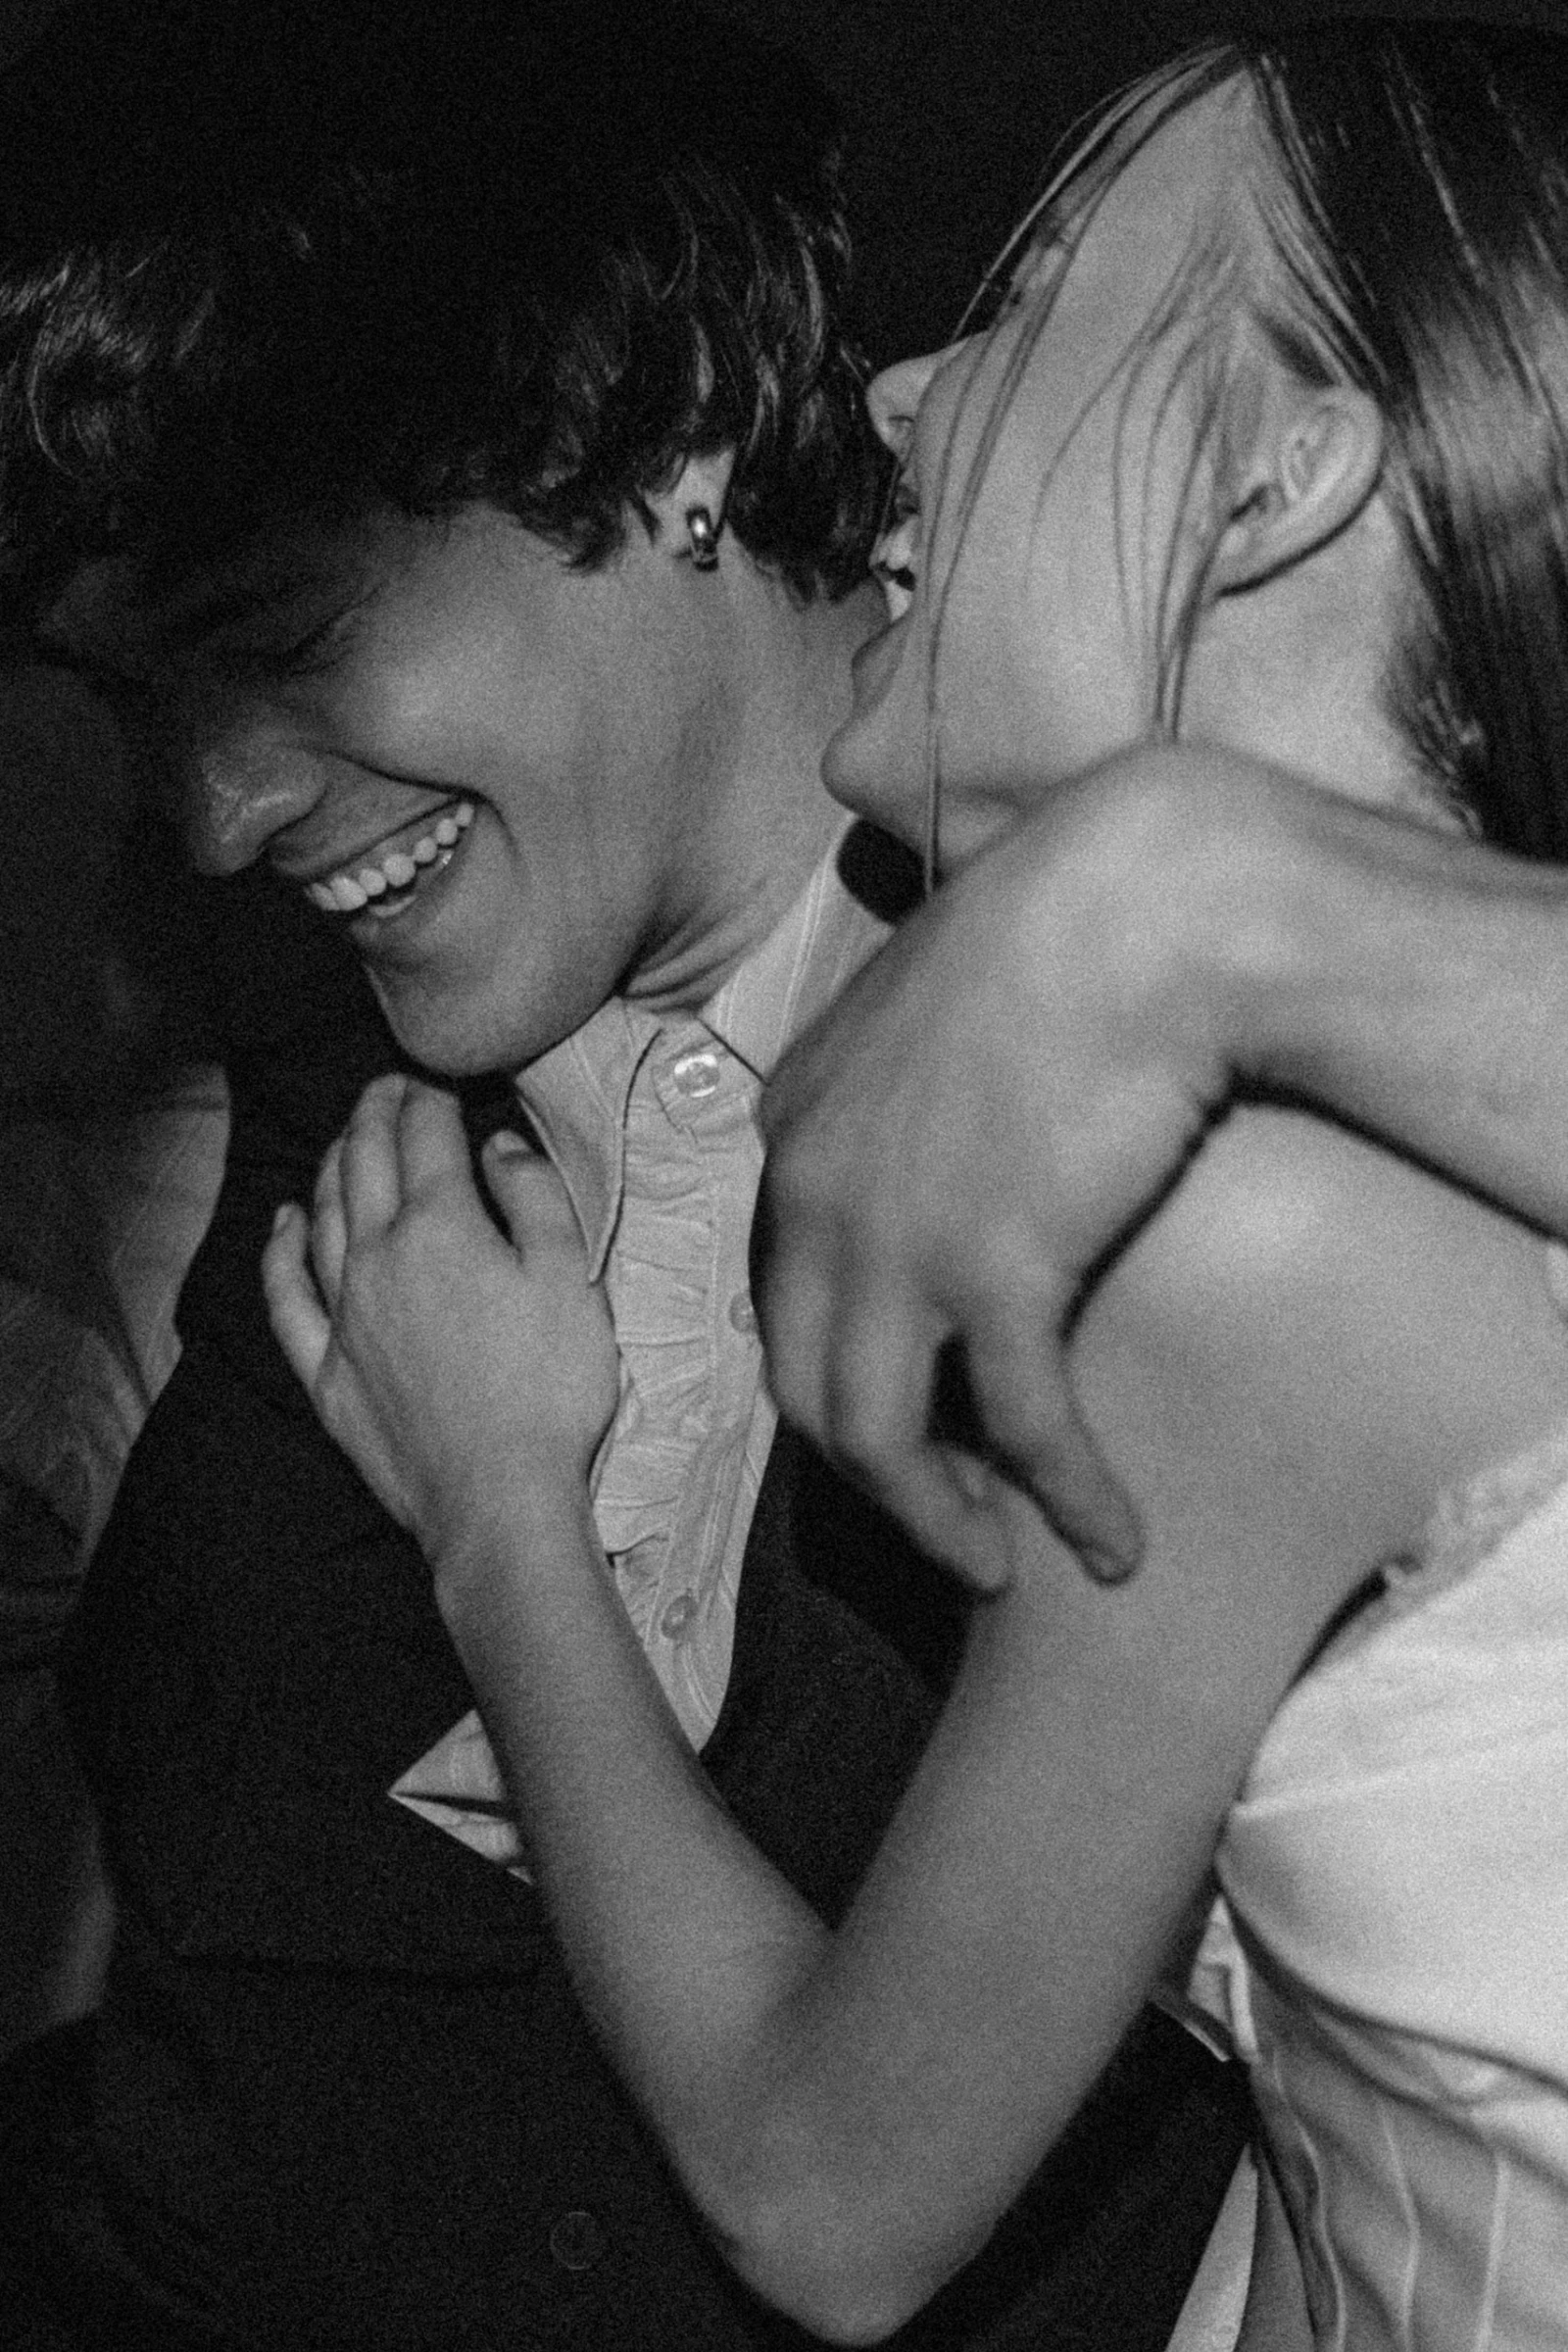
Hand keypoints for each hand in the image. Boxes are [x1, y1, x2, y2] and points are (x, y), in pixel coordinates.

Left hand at [262, 1073, 617, 1563]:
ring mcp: (344, 1314)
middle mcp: (378, 1257)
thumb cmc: (550, 1390)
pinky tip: (282, 1223)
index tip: (440, 1079)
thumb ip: (534, 1197)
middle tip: (388, 1086)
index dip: (430, 1097)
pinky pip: (287, 1294)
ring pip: (321, 1215)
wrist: (497, 1498)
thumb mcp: (572, 1280)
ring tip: (346, 1137)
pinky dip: (280, 1249)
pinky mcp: (326, 1369)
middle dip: (374, 1113)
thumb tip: (495, 1145)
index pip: (426, 1137)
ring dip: (330, 1163)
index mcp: (442, 1228)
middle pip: (362, 1162)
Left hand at [758, 750, 1249, 1588]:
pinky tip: (1112, 1538)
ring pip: (872, 1436)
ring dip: (938, 1519)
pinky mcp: (994, 1271)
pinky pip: (1018, 1426)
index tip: (903, 1418)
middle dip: (868, 1474)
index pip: (783, 1291)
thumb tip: (939, 1118)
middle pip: (803, 1382)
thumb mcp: (938, 998)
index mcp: (794, 1123)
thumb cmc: (1066, 925)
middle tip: (942, 1522)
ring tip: (999, 1564)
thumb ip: (907, 1074)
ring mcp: (891, 1238)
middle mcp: (812, 1191)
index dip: (838, 1370)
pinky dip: (1064, 1494)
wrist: (1147, 898)